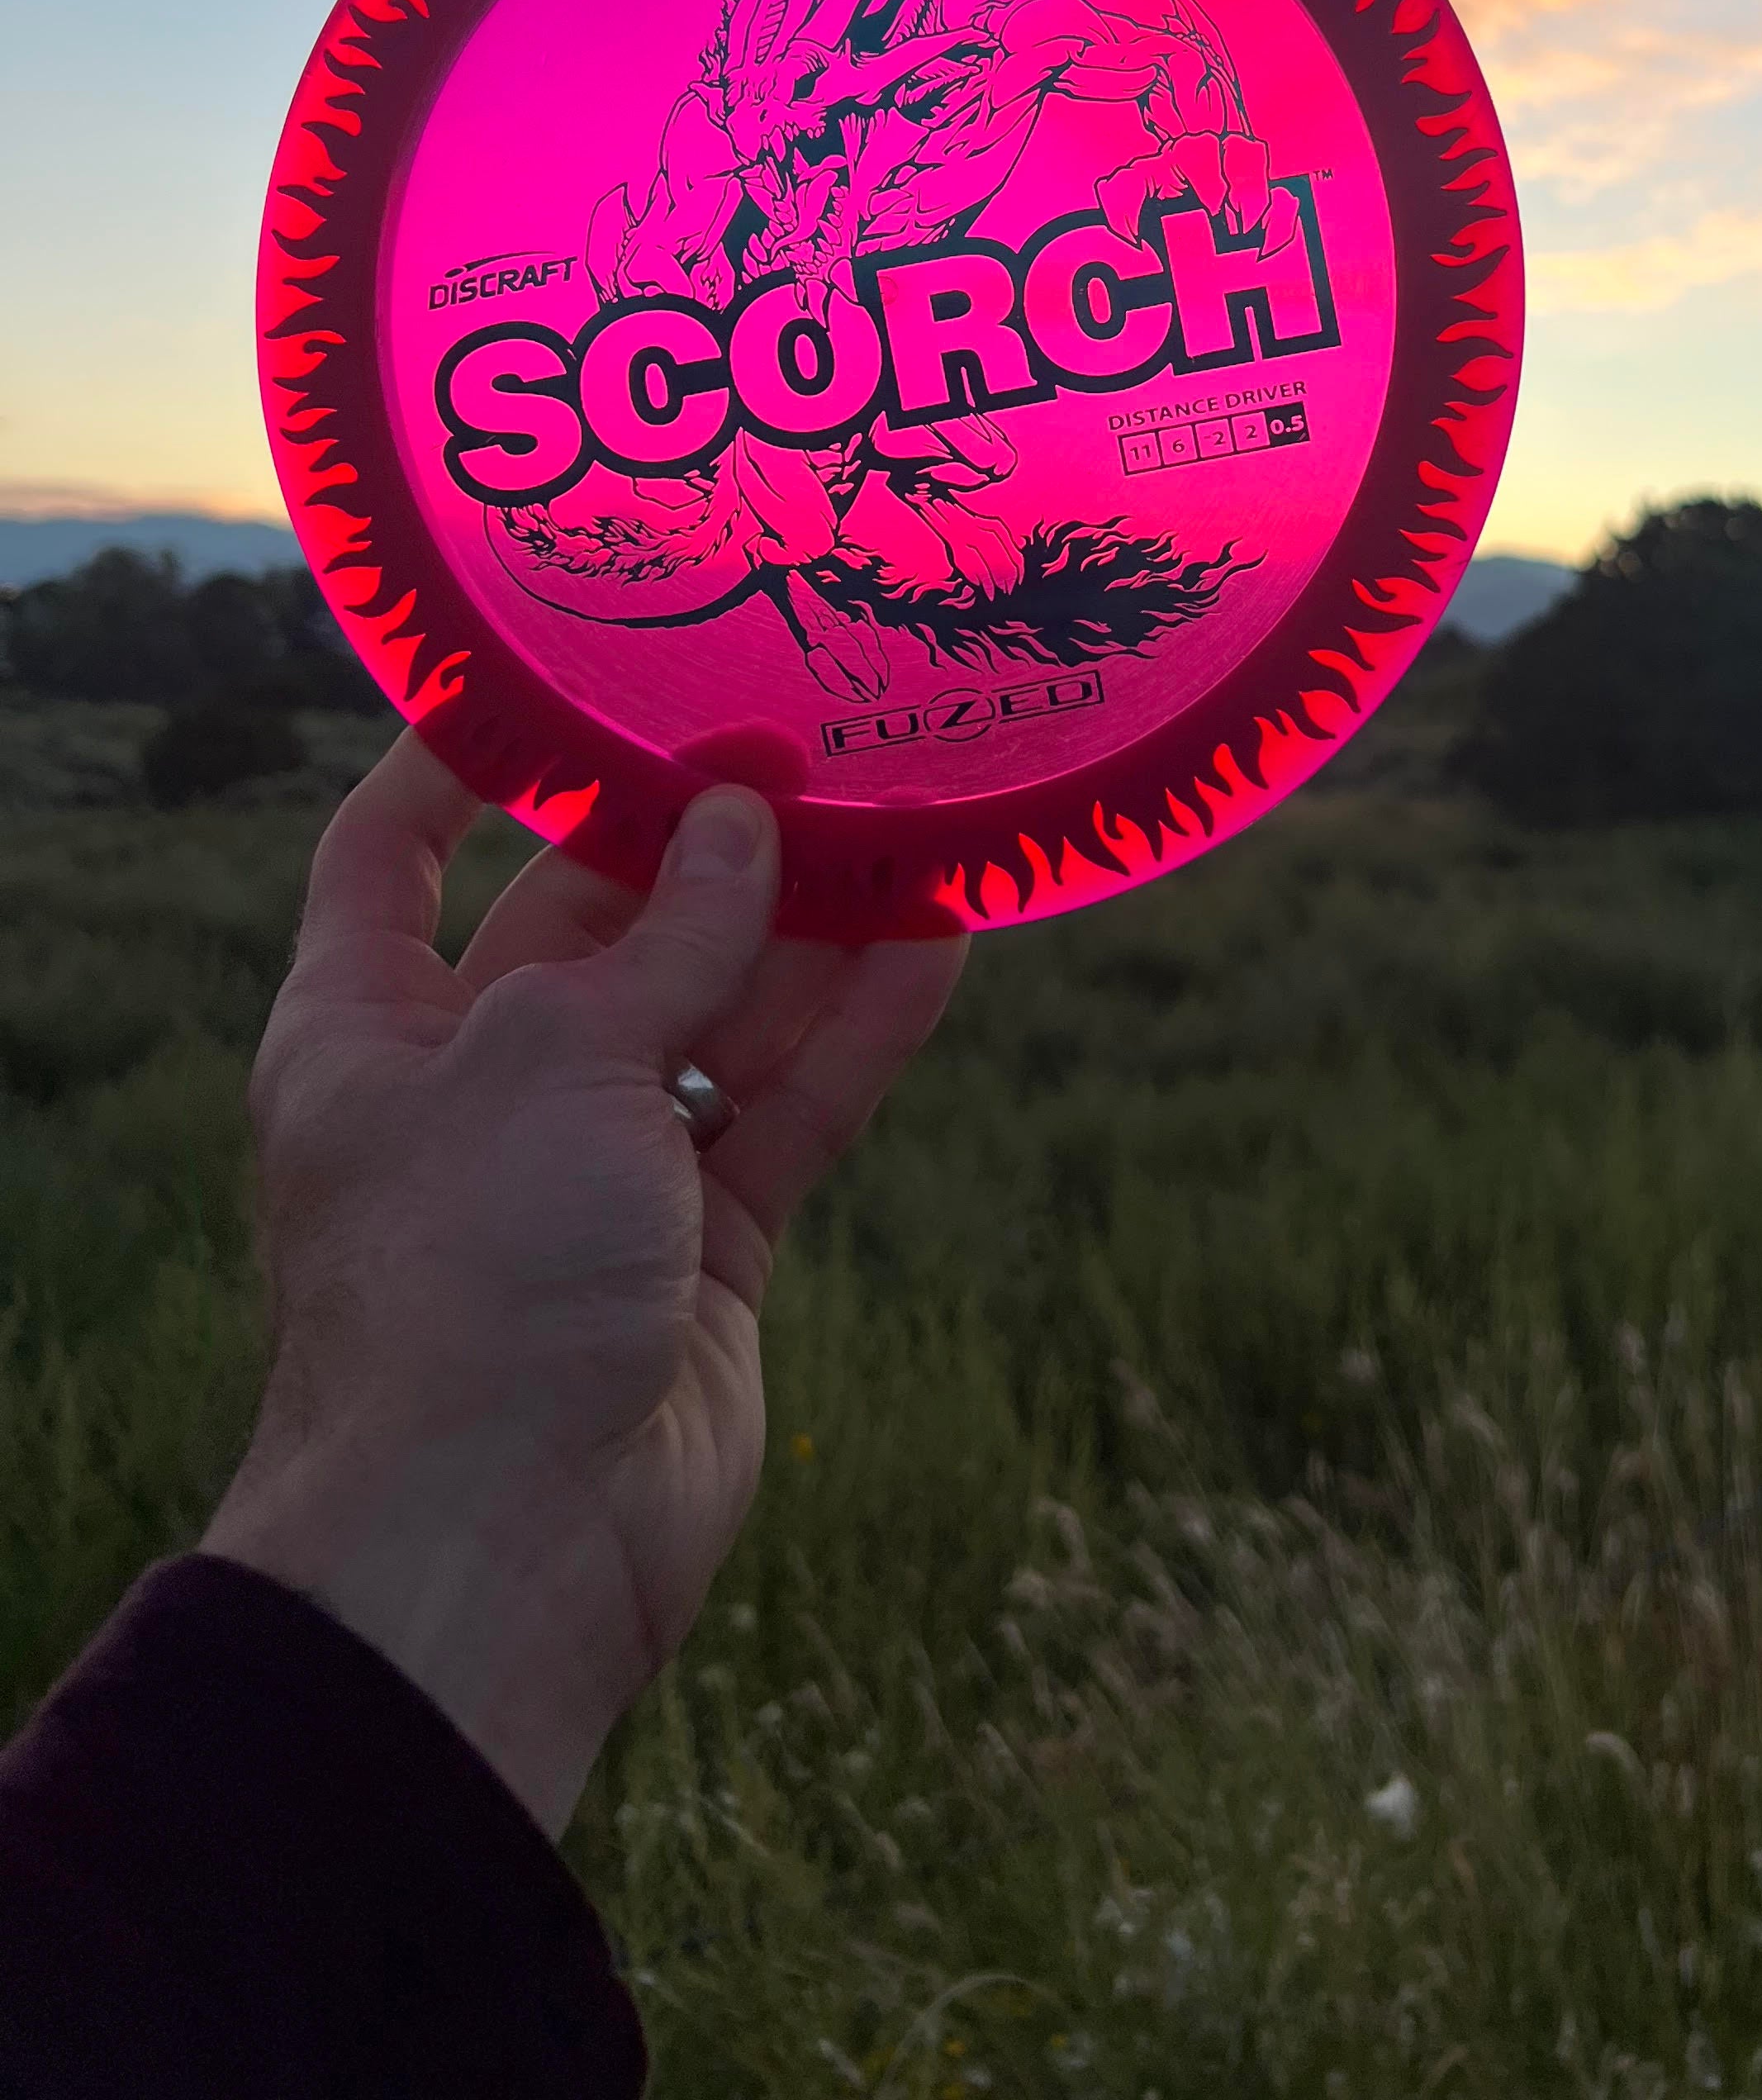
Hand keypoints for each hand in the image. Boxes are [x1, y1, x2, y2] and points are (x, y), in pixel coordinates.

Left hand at [203, 737, 960, 1836]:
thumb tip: (749, 819)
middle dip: (695, 836)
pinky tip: (942, 935)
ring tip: (908, 812)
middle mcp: (477, 1083)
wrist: (502, 1542)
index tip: (563, 670)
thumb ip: (667, 933)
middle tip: (806, 737)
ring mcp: (597, 1167)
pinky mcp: (702, 1242)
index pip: (393, 853)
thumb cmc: (472, 1268)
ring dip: (806, 923)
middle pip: (592, 920)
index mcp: (367, 1027)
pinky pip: (787, 1107)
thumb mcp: (551, 1056)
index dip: (462, 759)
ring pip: (716, 1011)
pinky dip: (858, 1029)